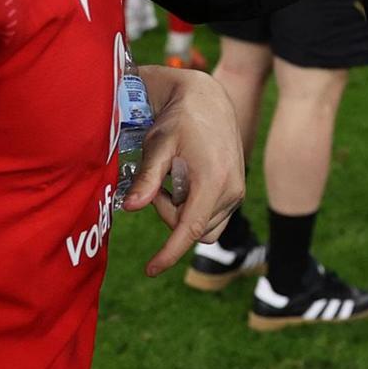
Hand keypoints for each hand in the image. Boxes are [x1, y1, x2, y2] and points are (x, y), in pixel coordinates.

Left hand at [123, 65, 244, 276]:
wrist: (208, 99)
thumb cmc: (180, 119)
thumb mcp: (159, 145)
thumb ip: (147, 178)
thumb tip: (130, 208)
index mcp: (212, 181)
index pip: (189, 230)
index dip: (169, 254)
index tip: (150, 269)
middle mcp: (231, 191)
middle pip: (192, 229)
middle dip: (169, 214)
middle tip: (157, 185)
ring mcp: (237, 192)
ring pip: (203, 226)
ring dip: (182, 213)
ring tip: (171, 181)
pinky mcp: (236, 191)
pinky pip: (212, 217)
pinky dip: (193, 208)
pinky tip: (184, 182)